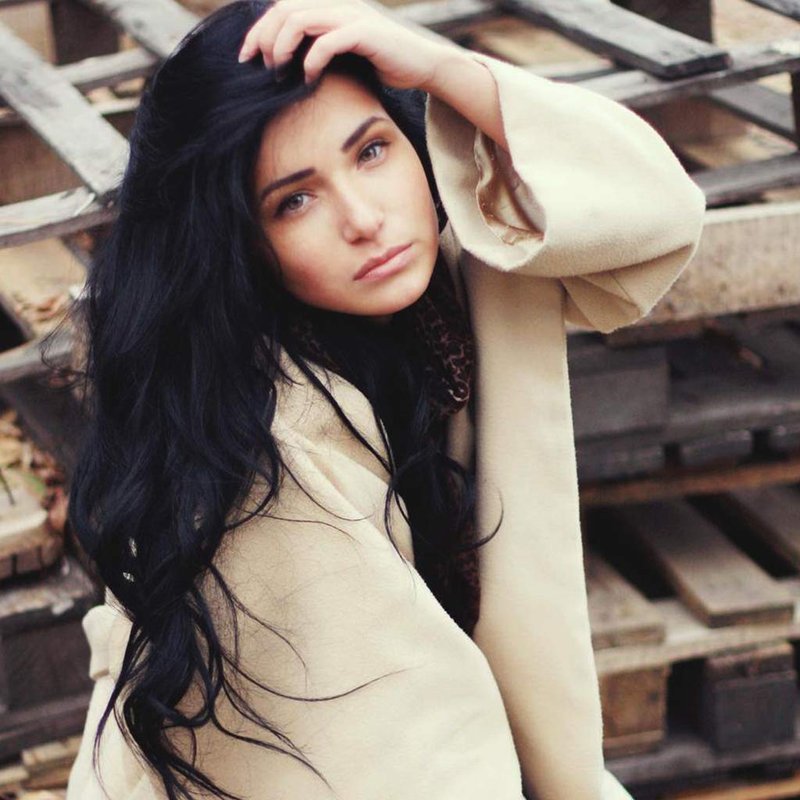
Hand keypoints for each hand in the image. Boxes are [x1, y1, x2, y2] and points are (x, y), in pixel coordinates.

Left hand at [237, 0, 453, 90]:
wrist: (423, 65)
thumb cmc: (384, 66)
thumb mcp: (345, 56)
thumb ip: (320, 52)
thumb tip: (289, 71)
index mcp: (329, 7)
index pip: (282, 8)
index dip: (258, 30)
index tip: (246, 57)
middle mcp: (337, 4)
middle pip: (284, 10)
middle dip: (262, 37)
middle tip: (256, 66)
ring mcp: (350, 15)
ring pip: (300, 20)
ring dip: (282, 47)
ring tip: (279, 72)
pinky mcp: (364, 32)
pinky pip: (326, 42)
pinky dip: (311, 61)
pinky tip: (309, 79)